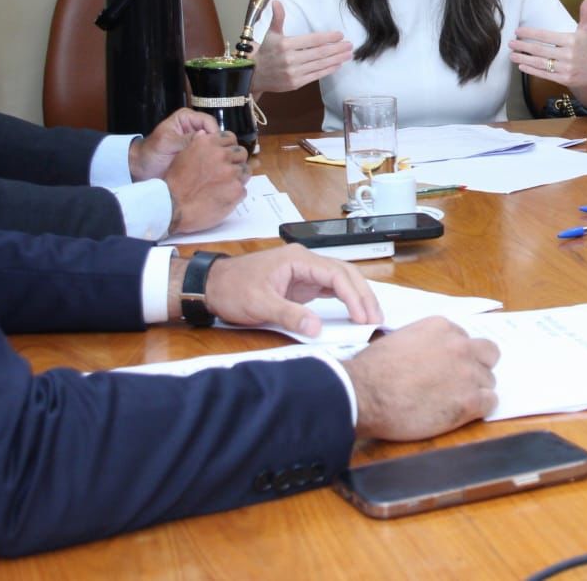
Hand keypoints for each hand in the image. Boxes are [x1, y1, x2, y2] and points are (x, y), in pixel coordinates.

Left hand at [129, 107, 221, 180]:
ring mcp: (197, 142)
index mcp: (187, 118)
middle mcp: (194, 127)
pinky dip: (212, 161)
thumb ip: (184, 139)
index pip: (208, 122)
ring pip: (215, 145)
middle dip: (217, 144)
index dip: (214, 133)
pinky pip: (210, 155)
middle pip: (215, 133)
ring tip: (215, 165)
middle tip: (217, 158)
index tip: (214, 147)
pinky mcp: (198, 154)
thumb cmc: (150, 153)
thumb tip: (204, 135)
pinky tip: (211, 169)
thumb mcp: (166, 143)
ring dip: (215, 154)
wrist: (142, 169)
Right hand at [163, 131, 249, 233]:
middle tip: (226, 172)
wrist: (173, 206)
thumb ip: (197, 144)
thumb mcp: (183, 155)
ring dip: (238, 177)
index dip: (228, 147)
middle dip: (236, 161)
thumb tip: (204, 133)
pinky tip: (223, 197)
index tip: (225, 155)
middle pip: (241, 153)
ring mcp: (232, 172)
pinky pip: (244, 189)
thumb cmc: (175, 182)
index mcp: (208, 144)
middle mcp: (222, 155)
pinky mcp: (237, 190)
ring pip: (246, 170)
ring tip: (225, 186)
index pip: (230, 138)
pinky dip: (236, 194)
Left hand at [203, 243, 382, 335]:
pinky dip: (344, 300)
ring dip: (357, 297)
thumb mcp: (258, 304)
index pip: (336, 274)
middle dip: (363, 295)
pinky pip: (330, 289)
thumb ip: (289, 315)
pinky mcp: (301, 283)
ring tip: (370, 317)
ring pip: (341, 280)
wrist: (211, 285)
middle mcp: (305, 261)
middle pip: (345, 273)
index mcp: (297, 259)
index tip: (362, 315)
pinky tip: (354, 312)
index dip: (353, 295)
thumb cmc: (231, 288)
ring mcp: (304, 272)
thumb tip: (316, 328)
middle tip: (375, 318)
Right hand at [251, 0, 353, 93]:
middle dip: (337, 49)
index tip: (340, 35)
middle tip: (350, 45)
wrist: (255, 74)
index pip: (312, 40)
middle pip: (319, 53)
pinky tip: (337, 65)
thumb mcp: (271, 33)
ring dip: (336, 59)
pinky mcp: (296, 83)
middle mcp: (290, 59)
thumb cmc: (267, 51)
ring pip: (320, 65)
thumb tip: (277, 1)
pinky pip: (315, 75)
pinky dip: (328, 70)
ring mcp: (294, 73)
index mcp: (285, 45)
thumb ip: (278, 18)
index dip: (328, 38)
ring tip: (348, 54)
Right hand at [342, 317, 500, 439]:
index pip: (466, 339)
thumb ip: (425, 343)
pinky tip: (462, 413)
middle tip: (459, 382)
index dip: (458, 355)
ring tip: (452, 401)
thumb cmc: (373, 369)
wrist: (365, 393)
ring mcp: (467, 373)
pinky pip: (490, 403)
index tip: (447, 367)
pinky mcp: (469, 401)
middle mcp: (460, 345)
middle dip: (476, 367)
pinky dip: (480, 409)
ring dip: (475, 390)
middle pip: (488, 355)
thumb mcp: (400, 339)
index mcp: (443, 327)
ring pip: (488, 381)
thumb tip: (430, 354)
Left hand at [510, 0, 586, 91]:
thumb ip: (585, 12)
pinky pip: (544, 75)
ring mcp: (565, 68)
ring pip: (540, 63)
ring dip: (524, 59)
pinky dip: (532, 71)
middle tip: (510, 43)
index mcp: (571, 41)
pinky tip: (521, 66)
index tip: (518, 31)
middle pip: (540, 50)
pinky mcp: (563, 79)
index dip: (530, 34)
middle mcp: (568, 55)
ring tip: (512, 55)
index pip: (546, 36)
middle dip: (523, 46)